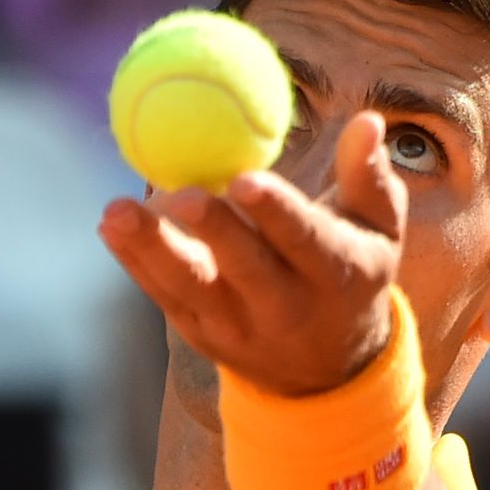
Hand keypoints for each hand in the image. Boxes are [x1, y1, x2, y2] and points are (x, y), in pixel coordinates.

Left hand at [98, 111, 406, 396]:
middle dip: (213, 233)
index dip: (276, 212)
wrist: (327, 369)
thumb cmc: (351, 272)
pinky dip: (136, 261)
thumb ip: (368, 176)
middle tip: (182, 194)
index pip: (306, 241)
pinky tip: (111, 226)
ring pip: (191, 287)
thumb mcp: (378, 230)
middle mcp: (286, 308)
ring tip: (117, 212)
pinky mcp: (200, 333)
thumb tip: (367, 120)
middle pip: (245, 269)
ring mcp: (238, 326)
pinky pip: (164, 295)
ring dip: (152, 250)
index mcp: (336, 274)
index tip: (247, 179)